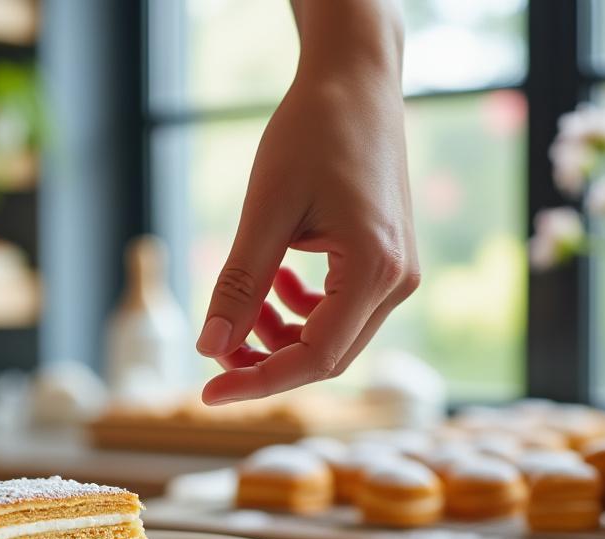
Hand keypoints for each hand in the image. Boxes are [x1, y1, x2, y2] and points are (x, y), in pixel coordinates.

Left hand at [195, 0, 418, 404]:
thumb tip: (210, 350)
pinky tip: (274, 280)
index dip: (257, 382)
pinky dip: (300, 309)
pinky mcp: (387, 261)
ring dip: (281, 336)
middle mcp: (398, 281)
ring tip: (244, 305)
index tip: (206, 392)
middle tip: (214, 354)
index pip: (314, 359)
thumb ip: (239, 284)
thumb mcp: (265, 210)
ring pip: (334, 338)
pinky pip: (342, 309)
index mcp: (375, 271)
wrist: (356, 80)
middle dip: (266, 363)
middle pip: (326, 357)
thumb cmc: (312, 132)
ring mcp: (398, 273)